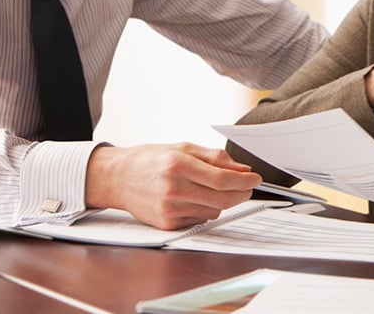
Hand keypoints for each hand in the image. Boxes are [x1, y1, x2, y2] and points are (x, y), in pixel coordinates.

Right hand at [85, 143, 261, 229]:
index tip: (256, 179)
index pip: (222, 179)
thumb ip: (215, 158)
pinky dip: (204, 210)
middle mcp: (173, 189)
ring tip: (207, 189)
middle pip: (222, 199)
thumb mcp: (183, 148)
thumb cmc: (151, 160)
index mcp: (178, 166)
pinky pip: (200, 220)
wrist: (117, 178)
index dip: (244, 181)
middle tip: (247, 188)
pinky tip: (192, 199)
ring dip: (220, 201)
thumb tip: (242, 170)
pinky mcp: (167, 224)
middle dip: (240, 194)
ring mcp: (169, 209)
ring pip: (214, 211)